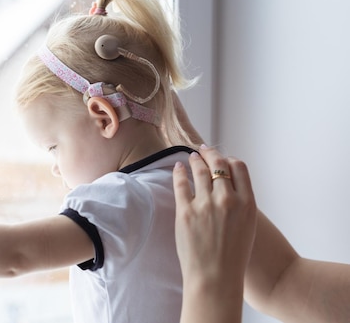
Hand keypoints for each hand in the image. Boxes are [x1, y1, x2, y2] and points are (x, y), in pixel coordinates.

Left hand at [173, 146, 256, 322]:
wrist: (216, 277)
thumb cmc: (233, 256)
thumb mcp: (248, 226)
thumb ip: (241, 204)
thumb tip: (229, 187)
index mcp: (248, 204)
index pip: (240, 168)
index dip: (230, 160)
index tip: (223, 158)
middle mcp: (228, 200)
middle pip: (219, 165)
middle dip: (211, 154)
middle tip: (204, 149)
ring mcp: (206, 205)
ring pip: (200, 171)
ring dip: (195, 160)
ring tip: (192, 156)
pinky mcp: (186, 212)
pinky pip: (182, 184)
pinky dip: (180, 173)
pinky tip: (178, 168)